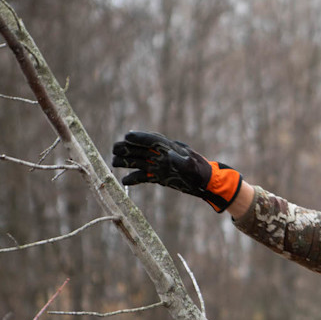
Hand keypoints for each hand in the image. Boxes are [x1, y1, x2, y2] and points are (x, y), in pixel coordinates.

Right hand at [111, 130, 242, 211]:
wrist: (206, 183)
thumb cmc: (201, 172)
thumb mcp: (192, 166)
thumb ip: (181, 161)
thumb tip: (168, 155)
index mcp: (169, 147)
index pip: (151, 140)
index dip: (139, 137)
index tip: (127, 136)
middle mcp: (161, 155)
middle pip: (140, 149)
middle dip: (128, 148)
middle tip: (115, 149)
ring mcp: (158, 165)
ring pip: (139, 161)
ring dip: (127, 161)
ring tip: (114, 163)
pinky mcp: (158, 176)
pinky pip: (143, 176)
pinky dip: (134, 178)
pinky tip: (125, 181)